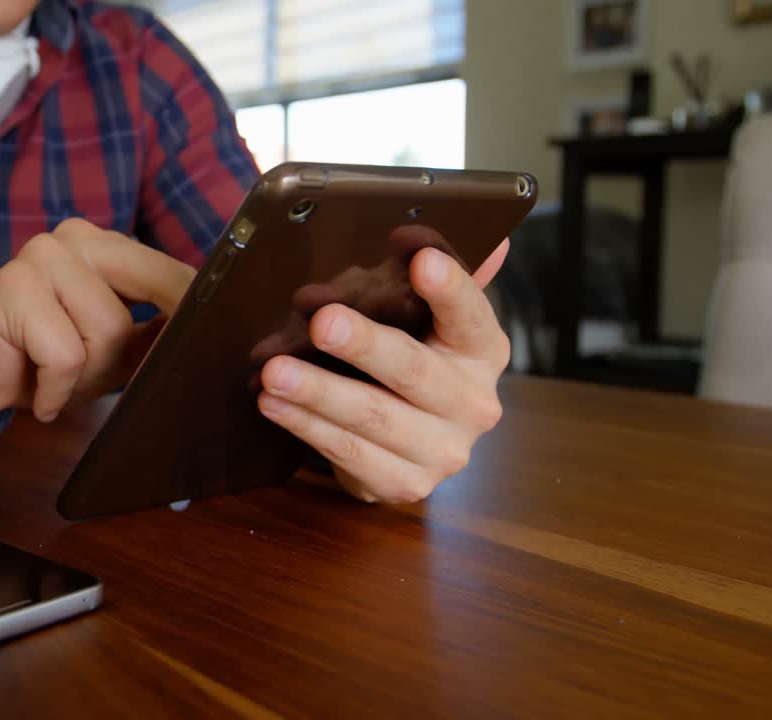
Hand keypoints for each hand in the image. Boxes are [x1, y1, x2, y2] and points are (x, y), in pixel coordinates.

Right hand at [0, 218, 192, 422]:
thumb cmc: (42, 361)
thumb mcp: (111, 352)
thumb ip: (153, 335)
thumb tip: (205, 332)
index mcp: (103, 245)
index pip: (168, 270)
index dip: (193, 308)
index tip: (213, 337)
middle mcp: (74, 239)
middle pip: (151, 290)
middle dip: (138, 345)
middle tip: (112, 377)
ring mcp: (40, 257)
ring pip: (110, 329)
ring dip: (89, 376)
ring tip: (60, 381)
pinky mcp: (13, 289)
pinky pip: (68, 354)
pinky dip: (57, 390)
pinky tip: (40, 394)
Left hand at [256, 239, 511, 503]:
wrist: (413, 447)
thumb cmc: (413, 362)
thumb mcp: (427, 321)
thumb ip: (447, 281)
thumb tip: (497, 240)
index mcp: (483, 350)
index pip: (471, 313)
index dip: (449, 287)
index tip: (420, 258)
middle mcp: (474, 404)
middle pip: (413, 369)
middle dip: (364, 344)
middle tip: (321, 321)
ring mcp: (443, 451)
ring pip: (372, 416)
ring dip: (317, 392)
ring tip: (274, 371)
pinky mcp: (404, 484)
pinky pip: (347, 452)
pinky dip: (305, 426)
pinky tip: (274, 405)